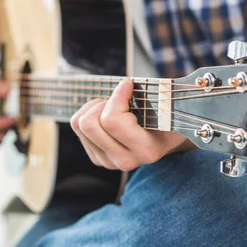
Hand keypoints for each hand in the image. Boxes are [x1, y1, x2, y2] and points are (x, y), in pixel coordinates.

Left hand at [70, 79, 193, 170]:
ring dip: (95, 107)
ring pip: (80, 124)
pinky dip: (89, 113)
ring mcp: (109, 162)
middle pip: (89, 124)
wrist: (168, 136)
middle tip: (120, 99)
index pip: (112, 121)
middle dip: (103, 103)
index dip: (117, 95)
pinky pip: (77, 127)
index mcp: (147, 150)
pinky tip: (107, 115)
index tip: (128, 84)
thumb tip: (127, 83)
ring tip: (114, 106)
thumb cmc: (169, 114)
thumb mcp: (169, 105)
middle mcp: (126, 161)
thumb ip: (156, 96)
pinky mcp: (97, 158)